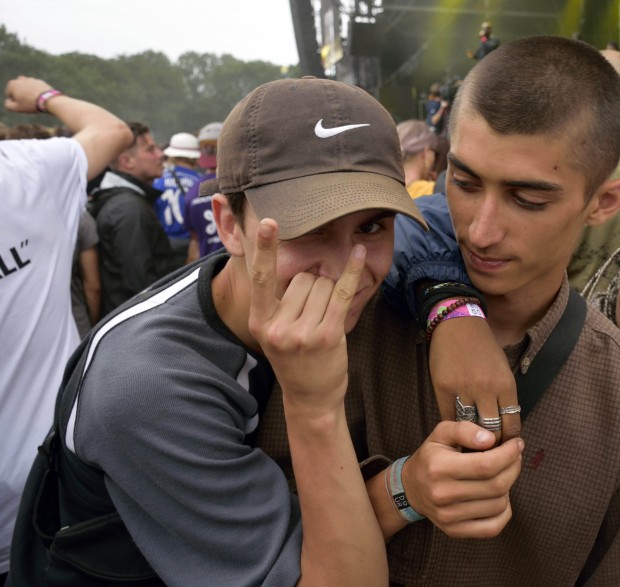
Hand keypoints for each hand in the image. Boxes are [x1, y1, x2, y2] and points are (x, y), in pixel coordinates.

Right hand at [4, 76, 54, 112]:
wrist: (49, 99)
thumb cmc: (30, 104)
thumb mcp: (16, 108)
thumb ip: (7, 105)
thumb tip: (8, 101)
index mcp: (12, 84)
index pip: (10, 95)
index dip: (15, 101)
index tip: (23, 103)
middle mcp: (20, 79)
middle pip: (17, 91)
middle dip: (21, 96)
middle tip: (28, 102)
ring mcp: (30, 79)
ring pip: (26, 89)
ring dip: (28, 93)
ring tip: (34, 100)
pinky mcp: (40, 81)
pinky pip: (35, 89)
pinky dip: (36, 93)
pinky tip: (40, 98)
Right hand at [248, 218, 362, 415]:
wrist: (310, 398)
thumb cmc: (294, 360)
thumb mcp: (275, 333)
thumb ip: (280, 303)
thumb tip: (307, 265)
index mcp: (259, 322)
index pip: (260, 278)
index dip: (264, 249)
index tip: (268, 222)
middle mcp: (278, 327)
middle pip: (302, 278)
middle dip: (313, 284)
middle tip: (313, 312)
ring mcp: (303, 333)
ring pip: (322, 285)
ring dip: (329, 291)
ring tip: (323, 317)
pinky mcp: (328, 335)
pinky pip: (342, 293)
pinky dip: (353, 271)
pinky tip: (359, 253)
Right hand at [401, 421, 523, 537]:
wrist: (411, 488)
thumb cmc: (431, 456)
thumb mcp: (442, 432)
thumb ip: (465, 429)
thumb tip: (490, 439)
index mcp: (439, 468)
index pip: (487, 465)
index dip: (509, 454)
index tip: (517, 444)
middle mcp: (443, 495)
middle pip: (496, 485)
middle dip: (514, 468)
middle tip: (516, 457)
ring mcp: (448, 517)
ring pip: (498, 505)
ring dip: (509, 487)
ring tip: (503, 474)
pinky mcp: (455, 531)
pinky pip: (493, 527)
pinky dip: (504, 512)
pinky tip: (500, 496)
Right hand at [429, 316, 520, 442]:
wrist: (458, 325)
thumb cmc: (484, 348)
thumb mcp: (503, 370)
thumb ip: (505, 397)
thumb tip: (506, 426)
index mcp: (506, 385)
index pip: (511, 424)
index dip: (508, 441)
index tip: (505, 448)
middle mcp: (486, 389)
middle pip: (492, 431)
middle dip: (491, 444)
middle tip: (488, 452)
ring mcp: (463, 389)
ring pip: (470, 428)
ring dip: (471, 438)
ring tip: (472, 444)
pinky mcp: (443, 389)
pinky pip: (450, 417)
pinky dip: (454, 426)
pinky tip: (456, 429)